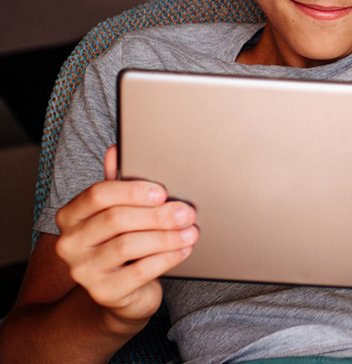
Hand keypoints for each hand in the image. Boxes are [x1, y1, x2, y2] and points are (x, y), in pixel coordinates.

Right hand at [54, 146, 197, 327]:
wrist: (122, 291)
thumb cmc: (123, 242)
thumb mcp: (119, 211)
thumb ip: (118, 182)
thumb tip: (116, 149)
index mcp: (71, 215)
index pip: (98, 195)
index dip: (133, 191)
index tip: (163, 191)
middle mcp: (69, 243)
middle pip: (116, 219)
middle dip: (158, 215)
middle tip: (187, 212)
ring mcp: (83, 271)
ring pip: (129, 245)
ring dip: (166, 236)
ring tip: (191, 231)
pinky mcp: (104, 293)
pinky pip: (140, 271)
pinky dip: (167, 257)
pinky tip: (184, 250)